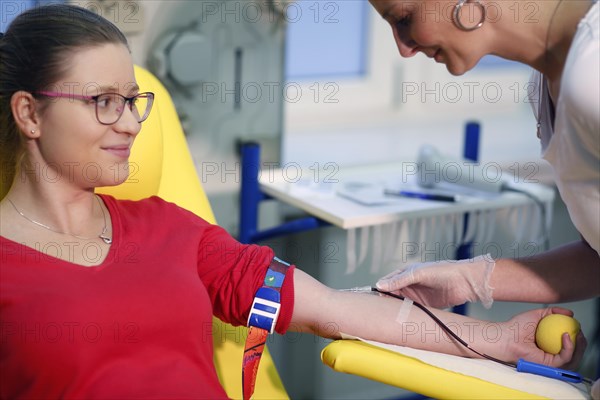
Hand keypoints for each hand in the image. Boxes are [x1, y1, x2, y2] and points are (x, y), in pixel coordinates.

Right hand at [376, 255, 495, 308]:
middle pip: (392, 295)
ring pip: (401, 304)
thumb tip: (379, 285)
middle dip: (386, 302)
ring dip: (396, 309)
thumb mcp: (418, 273)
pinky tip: (401, 320)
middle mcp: (410, 284)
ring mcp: (417, 295)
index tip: (371, 300)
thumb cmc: (442, 271)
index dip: (379, 290)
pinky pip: (412, 311)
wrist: (465, 281)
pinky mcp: (425, 305)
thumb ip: (399, 280)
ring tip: (387, 318)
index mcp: (406, 273)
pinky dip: (407, 315)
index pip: (387, 282)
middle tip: (377, 311)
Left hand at [502, 307, 586, 368]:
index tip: (577, 326)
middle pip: (575, 353)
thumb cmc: (516, 327)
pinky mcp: (549, 366)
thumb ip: (553, 312)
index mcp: (550, 345)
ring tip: (578, 333)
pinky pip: (564, 358)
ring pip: (573, 358)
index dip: (577, 336)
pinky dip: (569, 348)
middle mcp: (552, 355)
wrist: (505, 336)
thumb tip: (570, 313)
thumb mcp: (538, 315)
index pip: (569, 344)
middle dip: (582, 343)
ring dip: (579, 346)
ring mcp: (551, 361)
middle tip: (580, 330)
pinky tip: (566, 336)